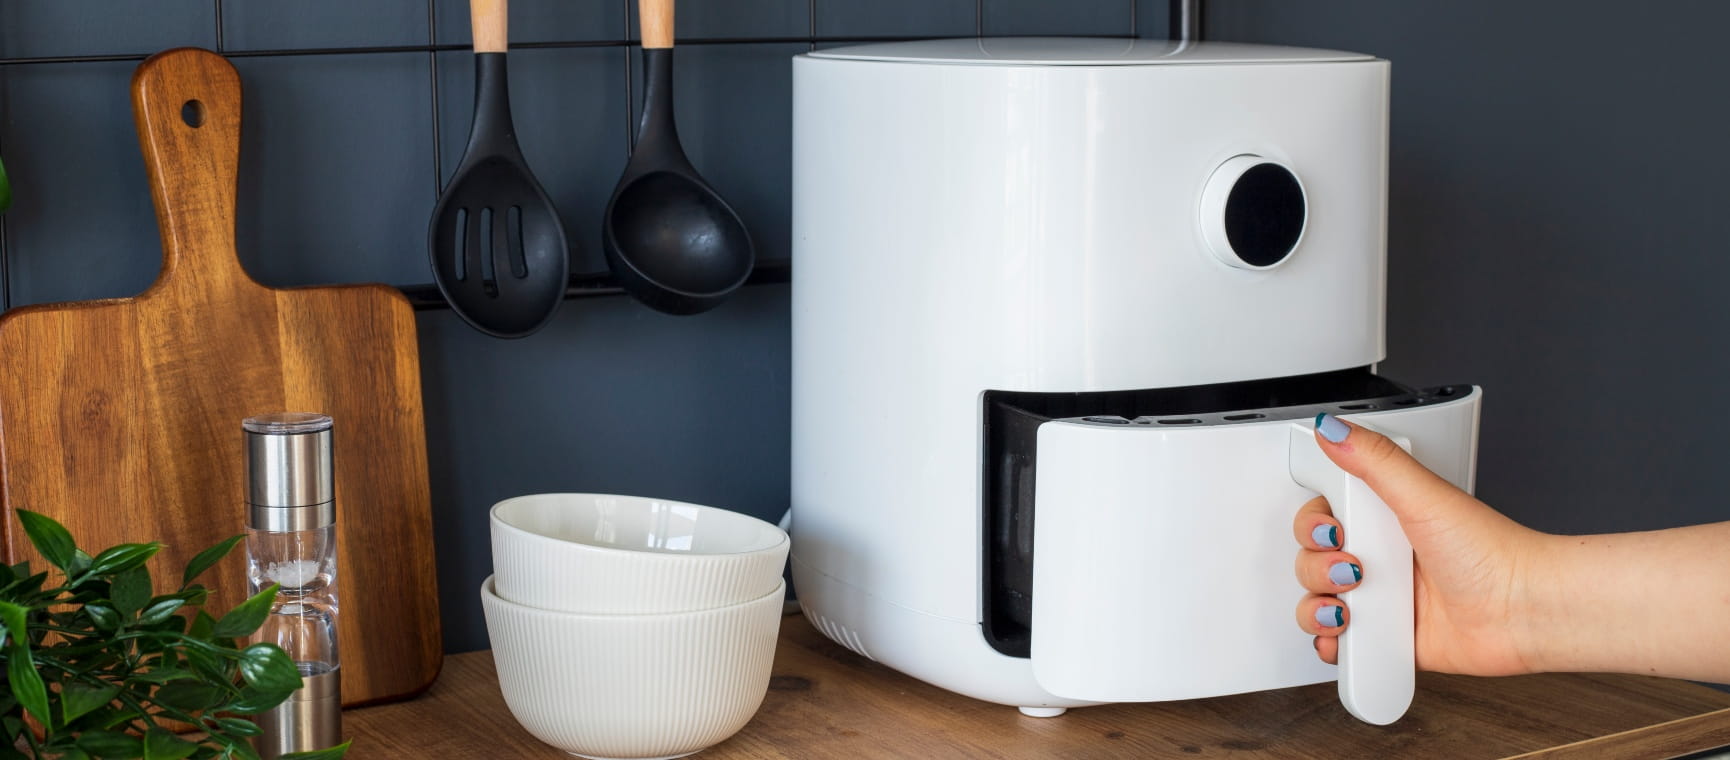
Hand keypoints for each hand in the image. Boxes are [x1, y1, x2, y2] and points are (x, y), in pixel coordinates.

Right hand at [1292, 413, 1542, 675]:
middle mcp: (1380, 556)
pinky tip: (1347, 632)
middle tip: (1352, 566)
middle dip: (1317, 566)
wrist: (1524, 612)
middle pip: (1311, 558)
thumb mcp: (1425, 495)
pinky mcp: (1387, 637)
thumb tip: (1332, 427)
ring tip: (1350, 605)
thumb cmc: (1492, 554)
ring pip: (1317, 600)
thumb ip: (1374, 459)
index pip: (1322, 515)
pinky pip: (1339, 641)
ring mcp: (1382, 598)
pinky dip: (1331, 641)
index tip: (1333, 529)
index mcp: (1385, 517)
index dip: (1314, 524)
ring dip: (1318, 605)